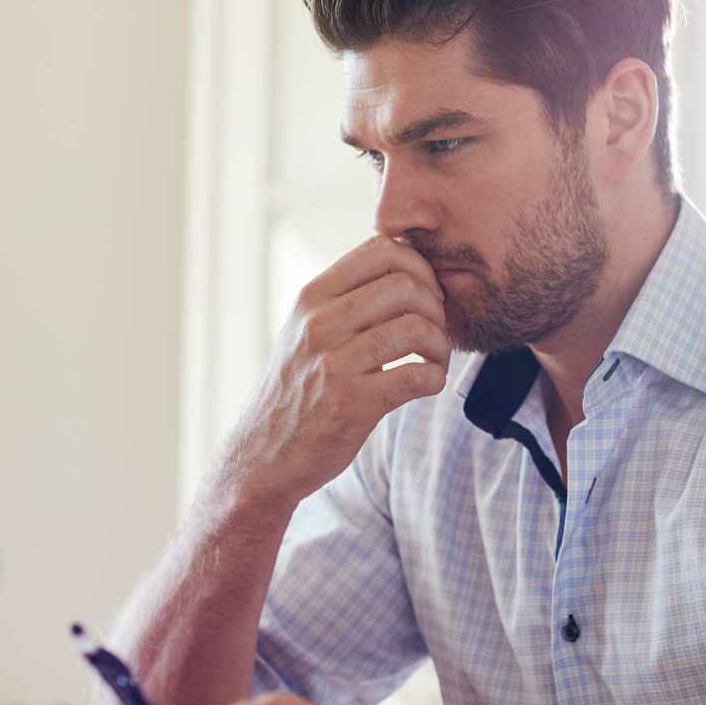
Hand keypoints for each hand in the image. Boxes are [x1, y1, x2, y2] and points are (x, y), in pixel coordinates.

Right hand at [220, 236, 450, 511]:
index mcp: (312, 298)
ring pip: (416, 328)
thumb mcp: (305, 330)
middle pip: (406, 284)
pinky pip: (417, 376)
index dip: (420, 268)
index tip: (424, 296)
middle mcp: (319, 324)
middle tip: (435, 331)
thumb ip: (343, 297)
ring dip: (441, 345)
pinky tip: (426, 384)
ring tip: (434, 360)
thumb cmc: (297, 389)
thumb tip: (402, 261)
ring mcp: (333, 363)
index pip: (383, 250)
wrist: (264, 454)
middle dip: (436, 307)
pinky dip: (435, 378)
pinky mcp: (351, 404)